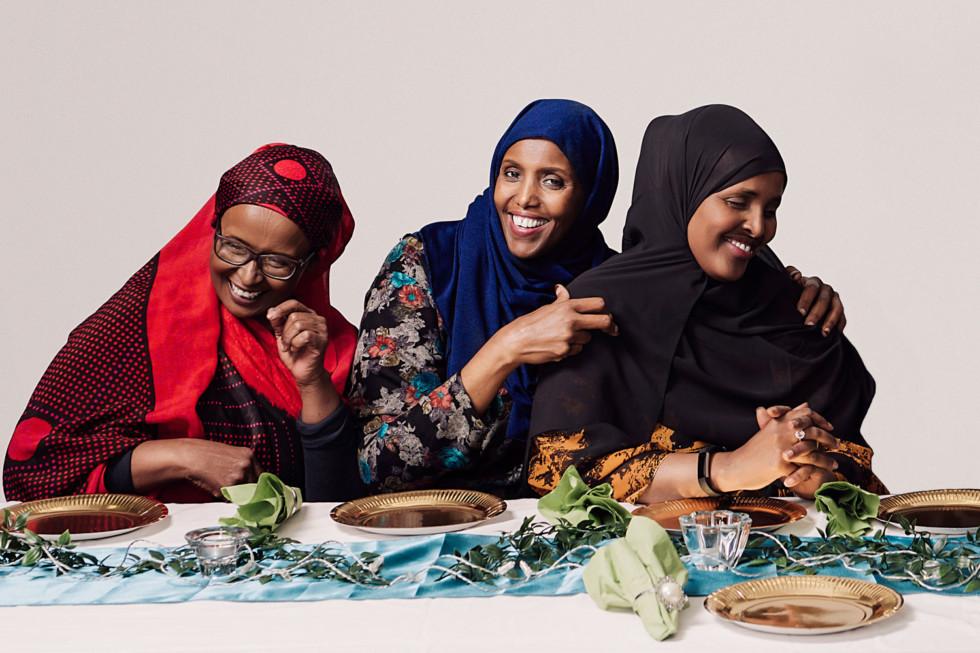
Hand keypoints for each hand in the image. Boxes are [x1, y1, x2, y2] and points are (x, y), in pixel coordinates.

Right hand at [177, 440, 261, 497]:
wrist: (190, 457)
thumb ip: (245, 465)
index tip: (256, 491)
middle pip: (255, 488)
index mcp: (249, 455)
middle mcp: (246, 466)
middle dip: (247, 492)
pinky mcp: (227, 488)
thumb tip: (254, 482)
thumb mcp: (232, 454)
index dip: (258, 486)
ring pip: (244, 495)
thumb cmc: (207, 455)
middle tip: (235, 490)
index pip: (263, 476)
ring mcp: (238, 477)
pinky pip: (231, 499)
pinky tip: (216, 486)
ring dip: (235, 496)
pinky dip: (225, 498)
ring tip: (221, 484)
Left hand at [267, 300, 328, 386]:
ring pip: (298, 325)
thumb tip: (271, 310)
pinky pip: (304, 336)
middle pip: (294, 316)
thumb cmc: (294, 353)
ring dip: (288, 339)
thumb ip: (277, 322)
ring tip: (290, 347)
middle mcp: (317, 319)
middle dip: (284, 331)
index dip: (280, 308)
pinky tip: (296, 349)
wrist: (302, 372)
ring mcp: (322, 329)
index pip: (294, 303)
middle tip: (284, 343)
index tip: (269, 317)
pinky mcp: (322, 340)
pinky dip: (296, 344)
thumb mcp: (281, 335)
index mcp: (308, 315)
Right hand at [493, 284, 618, 366]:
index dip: (605, 309)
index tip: (607, 315)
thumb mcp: (548, 307)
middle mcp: (571, 321)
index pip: (598, 304)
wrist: (516, 341)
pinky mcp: (565, 351)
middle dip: (610, 326)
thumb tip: (562, 288)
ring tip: (564, 336)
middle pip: (603, 321)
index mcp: (568, 306)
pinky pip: (577, 350)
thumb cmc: (531, 323)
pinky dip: (571, 348)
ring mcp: (569, 337)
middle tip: (612, 330)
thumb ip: (561, 299)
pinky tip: (558, 344)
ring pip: (588, 338)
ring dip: (581, 338)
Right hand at [714, 403, 838, 491]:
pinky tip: (823, 474)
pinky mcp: (780, 465)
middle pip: (812, 431)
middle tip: (837, 445)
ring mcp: (781, 448)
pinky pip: (804, 468)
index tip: (829, 427)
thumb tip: (805, 404)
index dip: (819, 419)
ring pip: (812, 451)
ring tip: (835, 463)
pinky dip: (816, 472)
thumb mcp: (768, 431)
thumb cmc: (753, 451)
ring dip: (826, 458)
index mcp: (777, 423)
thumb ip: (787, 419)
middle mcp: (780, 432)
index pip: (805, 413)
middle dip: (828, 439)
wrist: (735, 467)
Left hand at [786, 266, 845, 335]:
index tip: (800, 312)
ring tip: (823, 333)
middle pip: (824, 300)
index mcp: (813, 282)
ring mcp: (834, 300)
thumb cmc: (791, 291)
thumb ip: (789, 274)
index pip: (812, 289)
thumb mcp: (788, 282)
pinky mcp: (838, 310)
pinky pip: (842, 318)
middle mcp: (826, 289)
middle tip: (808, 325)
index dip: (806, 300)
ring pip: (837, 308)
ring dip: (830, 321)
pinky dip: (839, 326)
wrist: (799, 302)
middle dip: (816, 314)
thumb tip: (797, 275)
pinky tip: (834, 334)